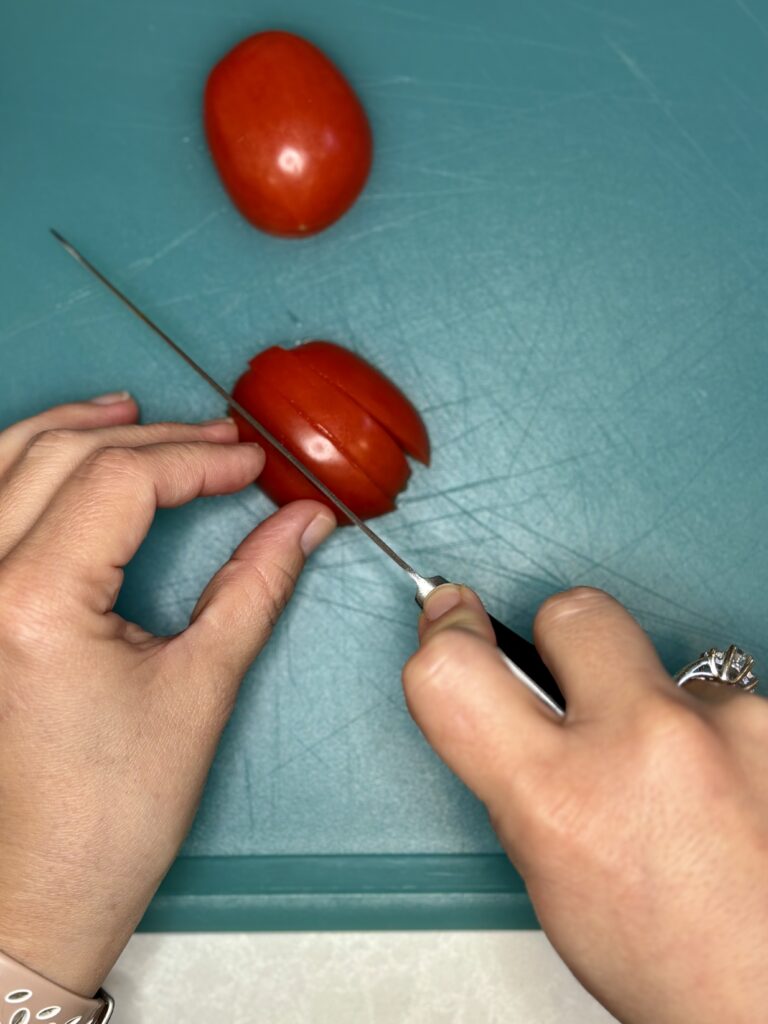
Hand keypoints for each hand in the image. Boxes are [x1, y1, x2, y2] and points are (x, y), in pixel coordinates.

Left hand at [0, 394, 335, 994]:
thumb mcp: (201, 686)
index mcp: (36, 602)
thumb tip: (303, 522)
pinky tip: (59, 458)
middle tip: (218, 443)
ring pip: (4, 463)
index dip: (198, 460)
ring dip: (73, 430)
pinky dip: (23, 465)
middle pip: (64, 457)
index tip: (253, 464)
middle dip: (152, 438)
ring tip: (133, 414)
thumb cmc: (112, 813)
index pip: (122, 481)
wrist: (42, 893)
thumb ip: (255, 585)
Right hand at [404, 585, 767, 1023]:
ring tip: (682, 791)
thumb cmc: (669, 966)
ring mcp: (733, 728)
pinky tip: (730, 797)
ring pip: (663, 666)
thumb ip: (515, 769)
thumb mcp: (548, 875)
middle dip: (565, 641)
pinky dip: (716, 739)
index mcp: (562, 801)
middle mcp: (649, 744)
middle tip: (585, 701)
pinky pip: (723, 704)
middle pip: (576, 612)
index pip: (455, 675)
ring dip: (656, 709)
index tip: (452, 618)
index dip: (443, 637)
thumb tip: (500, 685)